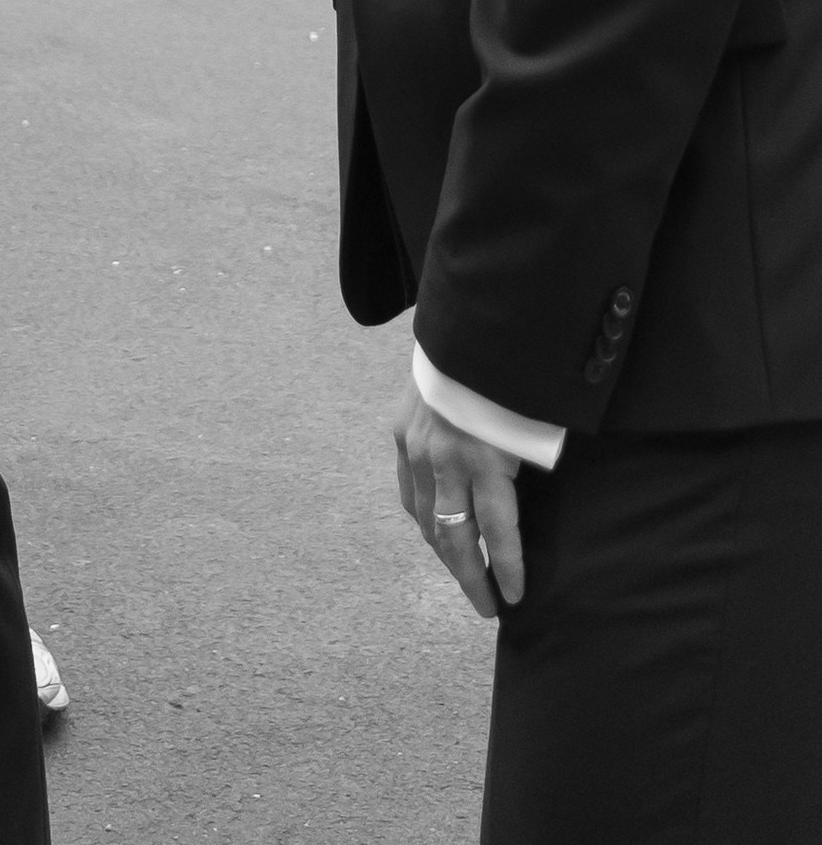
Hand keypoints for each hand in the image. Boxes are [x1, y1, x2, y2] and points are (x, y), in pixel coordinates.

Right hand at [392, 377, 523, 618]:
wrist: (466, 328)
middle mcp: (446, 459)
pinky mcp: (401, 434)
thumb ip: (527, 467)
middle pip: (454, 537)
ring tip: (464, 577)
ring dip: (445, 554)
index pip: (497, 531)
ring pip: (426, 520)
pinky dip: (423, 519)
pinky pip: (409, 492)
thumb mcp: (531, 424)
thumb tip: (536, 509)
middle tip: (486, 608)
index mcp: (485, 458)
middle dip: (471, 578)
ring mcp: (417, 448)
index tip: (514, 600)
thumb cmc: (512, 378)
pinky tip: (436, 534)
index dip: (506, 569)